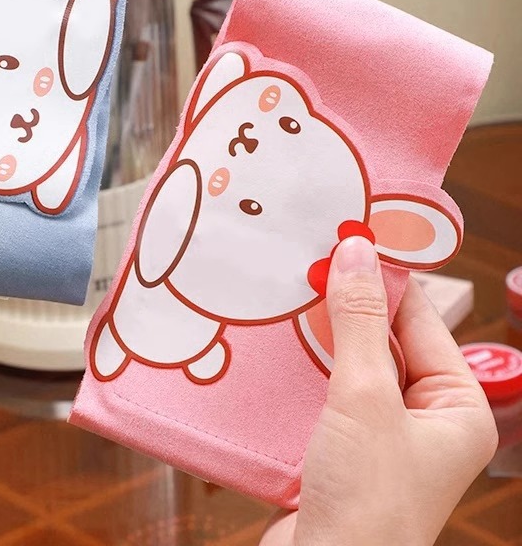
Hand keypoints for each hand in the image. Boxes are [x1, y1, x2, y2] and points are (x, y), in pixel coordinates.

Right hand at [260, 236, 497, 545]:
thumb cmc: (366, 496)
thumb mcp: (365, 396)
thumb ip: (358, 321)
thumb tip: (357, 248)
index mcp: (455, 407)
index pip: (420, 321)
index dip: (384, 277)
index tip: (347, 234)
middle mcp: (423, 418)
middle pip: (384, 339)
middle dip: (347, 303)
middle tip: (309, 257)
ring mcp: (380, 434)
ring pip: (350, 363)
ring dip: (320, 333)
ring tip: (288, 289)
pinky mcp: (341, 446)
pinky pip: (325, 389)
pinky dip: (304, 365)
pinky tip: (276, 339)